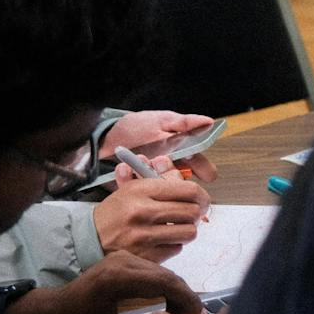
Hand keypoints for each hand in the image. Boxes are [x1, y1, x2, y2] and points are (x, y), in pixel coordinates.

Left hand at [4, 251, 206, 313]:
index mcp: (115, 279)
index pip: (165, 282)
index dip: (187, 300)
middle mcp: (121, 261)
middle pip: (168, 276)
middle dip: (187, 299)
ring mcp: (123, 258)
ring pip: (164, 273)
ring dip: (179, 294)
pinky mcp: (124, 261)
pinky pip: (155, 273)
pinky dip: (168, 289)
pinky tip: (172, 308)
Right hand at [93, 170, 209, 261]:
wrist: (89, 238)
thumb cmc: (116, 212)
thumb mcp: (133, 189)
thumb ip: (162, 182)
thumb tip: (188, 182)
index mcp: (141, 190)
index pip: (188, 191)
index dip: (201, 196)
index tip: (201, 201)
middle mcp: (142, 212)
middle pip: (192, 212)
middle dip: (196, 214)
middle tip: (190, 216)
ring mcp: (143, 236)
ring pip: (188, 232)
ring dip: (186, 230)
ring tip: (177, 228)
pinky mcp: (145, 256)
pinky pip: (176, 249)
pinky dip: (174, 244)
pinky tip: (162, 240)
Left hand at [101, 110, 219, 180]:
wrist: (105, 137)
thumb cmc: (136, 127)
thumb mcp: (162, 121)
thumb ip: (185, 124)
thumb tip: (208, 122)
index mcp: (183, 155)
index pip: (202, 168)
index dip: (203, 170)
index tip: (200, 170)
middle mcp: (171, 171)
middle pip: (184, 183)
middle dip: (173, 175)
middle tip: (160, 161)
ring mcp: (154, 183)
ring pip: (162, 189)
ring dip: (151, 176)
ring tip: (139, 159)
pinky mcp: (137, 191)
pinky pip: (139, 191)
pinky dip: (131, 180)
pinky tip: (124, 167)